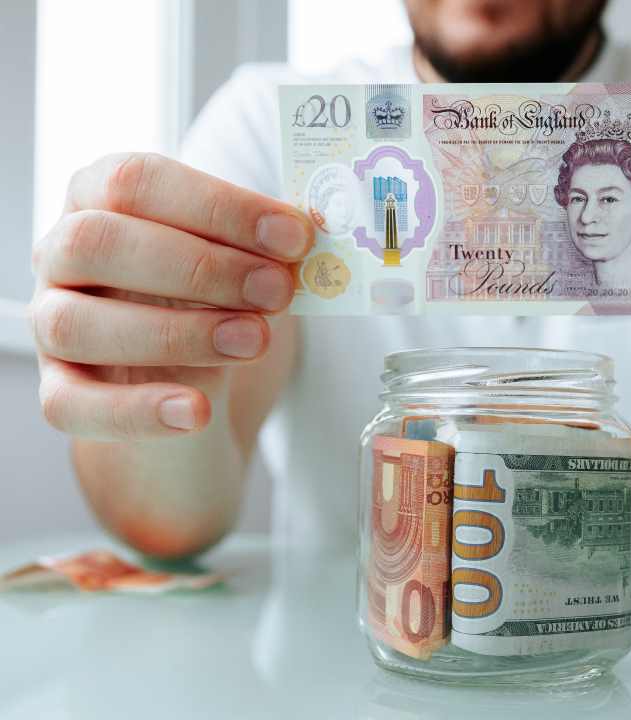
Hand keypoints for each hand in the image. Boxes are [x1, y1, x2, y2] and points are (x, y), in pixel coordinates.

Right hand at [30, 153, 312, 439]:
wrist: (191, 393)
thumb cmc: (217, 304)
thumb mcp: (244, 265)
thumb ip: (265, 246)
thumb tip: (313, 232)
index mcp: (102, 198)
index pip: (138, 180)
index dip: (219, 206)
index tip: (293, 236)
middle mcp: (62, 254)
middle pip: (97, 242)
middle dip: (200, 266)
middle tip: (276, 290)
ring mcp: (50, 324)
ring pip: (76, 323)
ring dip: (174, 333)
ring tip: (254, 341)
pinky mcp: (60, 392)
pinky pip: (70, 405)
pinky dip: (137, 410)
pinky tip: (197, 411)